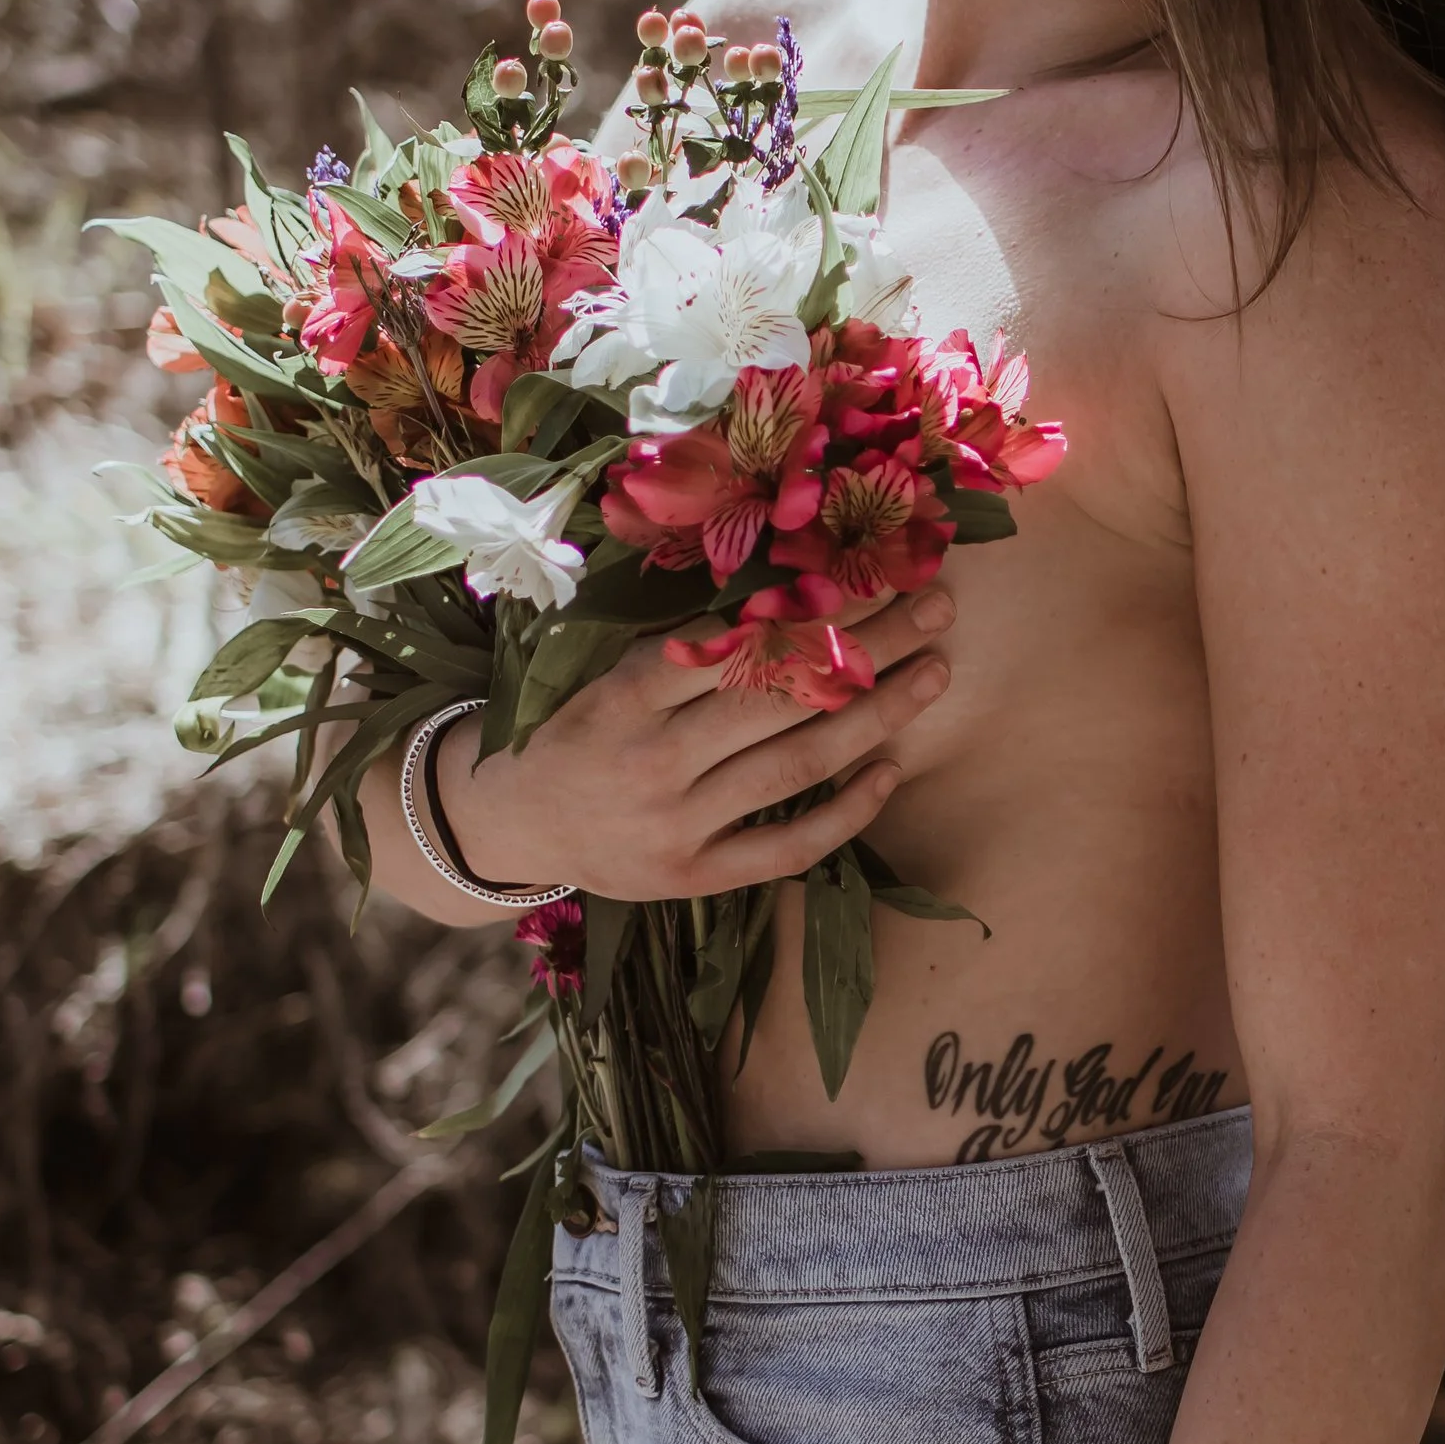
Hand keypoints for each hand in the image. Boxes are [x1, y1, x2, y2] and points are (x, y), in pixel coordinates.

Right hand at [438, 589, 952, 902]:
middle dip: (870, 646)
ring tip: (936, 670)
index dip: (815, 606)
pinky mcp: (696, 876)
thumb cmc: (568, 724)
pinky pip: (788, 846)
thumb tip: (786, 580)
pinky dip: (845, 811)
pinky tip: (892, 768)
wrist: (508, 821)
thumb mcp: (599, 667)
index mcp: (624, 696)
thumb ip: (679, 639)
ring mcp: (677, 827)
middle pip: (781, 697)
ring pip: (796, 766)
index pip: (737, 643)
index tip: (873, 567)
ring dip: (877, 716)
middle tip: (936, 603)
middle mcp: (652, 763)